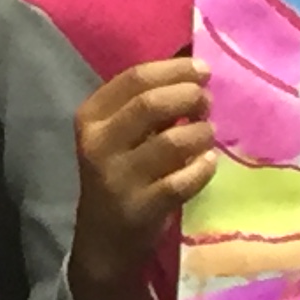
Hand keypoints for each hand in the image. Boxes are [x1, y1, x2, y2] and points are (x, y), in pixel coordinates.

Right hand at [71, 56, 215, 293]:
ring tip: (207, 134)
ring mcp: (117, 178)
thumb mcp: (120, 134)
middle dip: (188, 97)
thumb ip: (149, 100)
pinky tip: (208, 163)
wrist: (103, 240)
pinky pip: (182, 181)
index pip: (134, 78)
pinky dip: (202, 168)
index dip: (174, 70)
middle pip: (150, 104)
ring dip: (200, 133)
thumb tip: (192, 59)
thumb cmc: (120, 174)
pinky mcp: (139, 208)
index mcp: (91, 117)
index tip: (203, 71)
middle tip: (207, 103)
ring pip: (171, 142)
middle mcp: (98, 144)